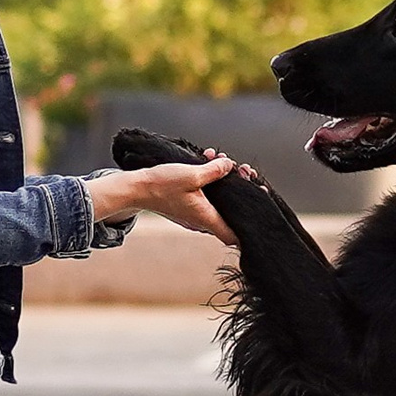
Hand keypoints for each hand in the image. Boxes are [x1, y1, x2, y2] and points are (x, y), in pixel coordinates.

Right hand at [88, 156, 237, 243]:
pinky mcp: (187, 206)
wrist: (135, 189)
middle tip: (243, 171)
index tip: (259, 207)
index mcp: (207, 218)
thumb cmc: (161, 185)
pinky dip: (210, 181)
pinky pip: (206, 196)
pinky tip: (208, 160)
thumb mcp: (192, 174)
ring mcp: (194, 214)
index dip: (249, 225)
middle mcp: (202, 221)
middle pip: (230, 212)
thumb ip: (215, 171)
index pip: (235, 235)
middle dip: (240, 190)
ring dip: (224, 181)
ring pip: (218, 201)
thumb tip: (231, 166)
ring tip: (223, 160)